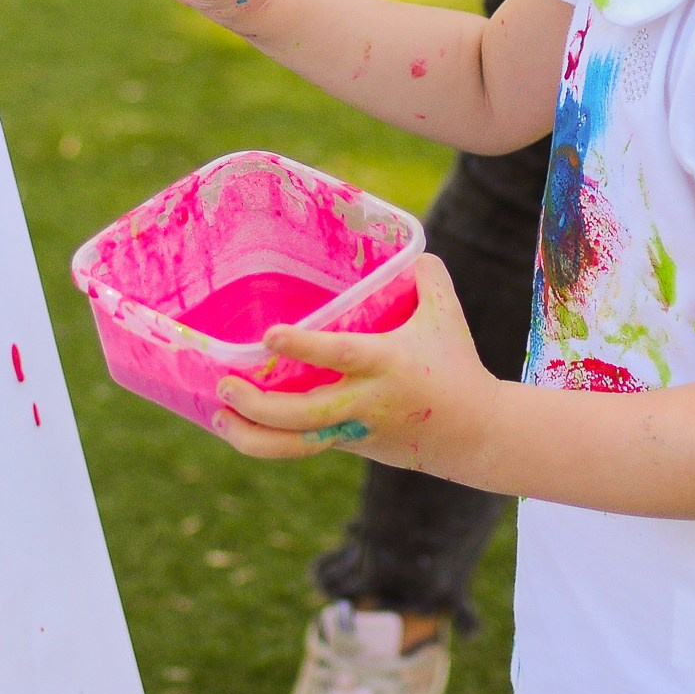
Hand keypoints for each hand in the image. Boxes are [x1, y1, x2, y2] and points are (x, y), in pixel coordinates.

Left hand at [211, 256, 496, 472]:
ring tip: (219, 416)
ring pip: (295, 445)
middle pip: (302, 414)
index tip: (268, 336)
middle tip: (225, 383)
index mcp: (385, 364)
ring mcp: (353, 430)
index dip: (302, 346)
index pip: (338, 356)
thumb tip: (409, 247)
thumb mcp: (447, 315)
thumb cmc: (457, 366)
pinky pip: (301, 445)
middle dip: (258, 405)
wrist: (475, 435)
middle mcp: (363, 401)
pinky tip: (239, 424)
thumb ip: (426, 276)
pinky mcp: (349, 446)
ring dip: (251, 436)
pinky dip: (268, 440)